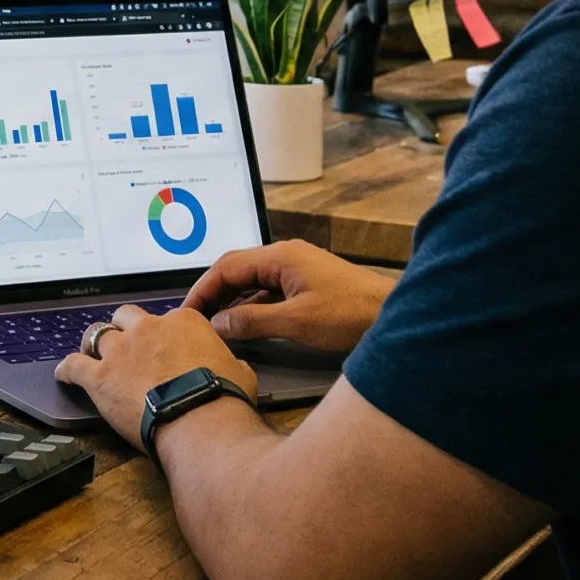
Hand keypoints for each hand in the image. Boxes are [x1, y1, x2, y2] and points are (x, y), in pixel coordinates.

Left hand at [54, 303, 256, 451]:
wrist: (199, 420)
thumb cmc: (222, 398)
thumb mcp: (240, 371)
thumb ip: (228, 361)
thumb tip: (232, 366)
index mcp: (182, 322)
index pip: (168, 318)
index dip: (163, 334)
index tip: (163, 345)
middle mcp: (148, 329)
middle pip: (127, 317)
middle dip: (126, 329)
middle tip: (127, 345)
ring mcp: (121, 351)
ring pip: (98, 334)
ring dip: (95, 344)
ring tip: (92, 353)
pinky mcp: (100, 377)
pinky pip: (74, 365)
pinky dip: (68, 369)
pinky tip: (65, 373)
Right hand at [179, 241, 392, 355]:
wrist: (392, 315)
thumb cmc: (352, 313)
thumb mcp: (296, 321)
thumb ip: (253, 321)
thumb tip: (219, 323)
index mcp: (281, 256)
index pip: (227, 267)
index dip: (203, 288)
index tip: (187, 309)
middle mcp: (286, 256)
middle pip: (236, 269)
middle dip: (212, 291)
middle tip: (194, 315)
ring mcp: (297, 268)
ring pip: (252, 280)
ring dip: (231, 299)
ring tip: (213, 321)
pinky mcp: (306, 283)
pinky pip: (268, 289)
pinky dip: (251, 304)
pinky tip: (244, 322)